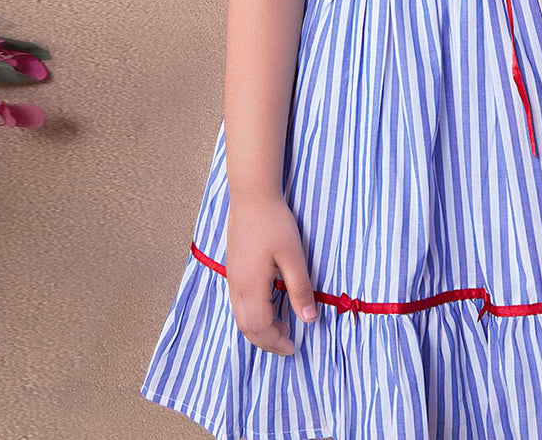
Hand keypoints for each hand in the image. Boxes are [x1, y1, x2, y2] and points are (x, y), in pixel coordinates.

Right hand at [224, 194, 318, 355]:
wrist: (251, 195)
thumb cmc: (274, 223)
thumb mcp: (293, 256)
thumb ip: (300, 289)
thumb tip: (309, 319)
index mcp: (251, 286)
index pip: (260, 328)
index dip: (276, 342)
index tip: (294, 346)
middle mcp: (237, 286)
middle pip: (246, 327)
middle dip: (266, 341)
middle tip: (288, 342)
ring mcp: (232, 276)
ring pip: (240, 316)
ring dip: (258, 328)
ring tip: (281, 326)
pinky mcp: (233, 268)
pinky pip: (238, 303)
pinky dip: (252, 314)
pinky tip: (268, 304)